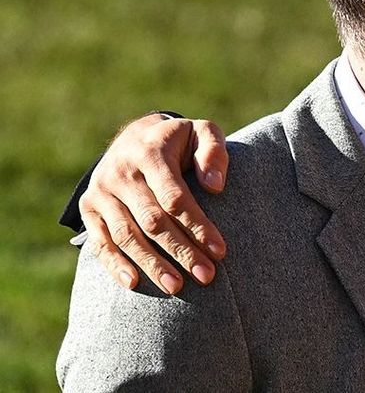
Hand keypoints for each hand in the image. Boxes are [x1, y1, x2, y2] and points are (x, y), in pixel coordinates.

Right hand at [77, 113, 229, 293]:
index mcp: (151, 152)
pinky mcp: (88, 208)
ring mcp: (101, 192)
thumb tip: (215, 186)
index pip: (175, 197)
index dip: (197, 225)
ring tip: (176, 286)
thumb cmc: (179, 141)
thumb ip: (213, 151)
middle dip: (181, 250)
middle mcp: (121, 172)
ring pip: (126, 235)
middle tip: (206, 275)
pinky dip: (115, 264)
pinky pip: (100, 241)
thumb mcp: (201, 132)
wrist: (134, 138)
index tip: (219, 250)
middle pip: (152, 220)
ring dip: (151, 264)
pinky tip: (133, 283)